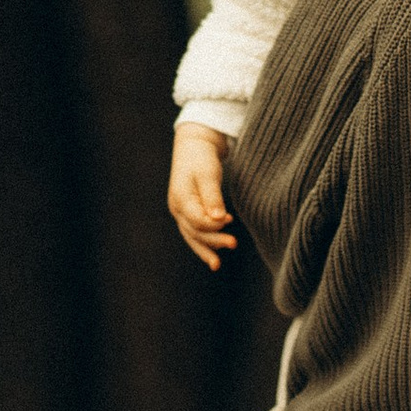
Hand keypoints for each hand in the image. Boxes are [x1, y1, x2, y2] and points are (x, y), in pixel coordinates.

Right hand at [168, 123, 235, 269]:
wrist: (193, 146)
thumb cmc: (201, 158)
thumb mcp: (208, 173)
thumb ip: (212, 196)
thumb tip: (219, 219)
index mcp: (180, 198)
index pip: (197, 220)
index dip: (213, 225)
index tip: (229, 220)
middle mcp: (177, 207)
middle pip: (194, 231)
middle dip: (213, 240)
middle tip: (234, 243)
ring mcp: (180, 211)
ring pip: (192, 235)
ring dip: (206, 248)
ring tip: (217, 264)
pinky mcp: (187, 211)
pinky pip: (193, 231)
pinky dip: (203, 241)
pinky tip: (215, 250)